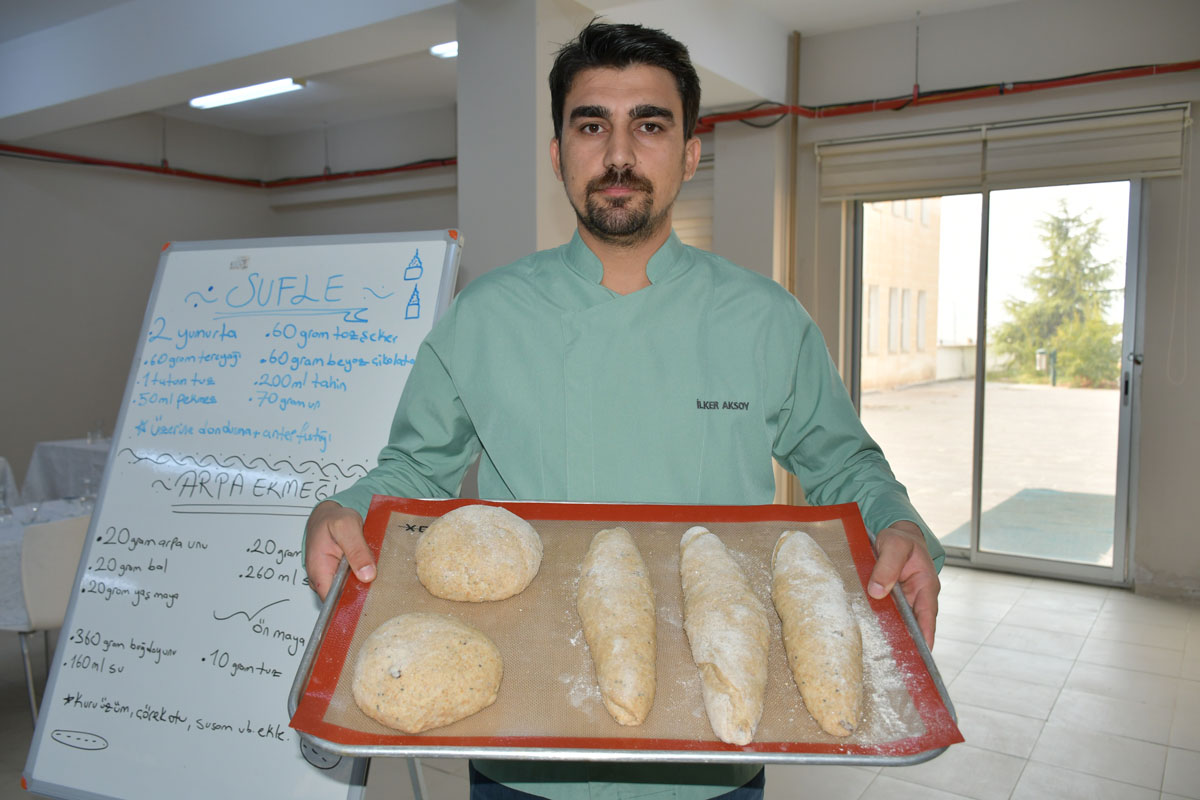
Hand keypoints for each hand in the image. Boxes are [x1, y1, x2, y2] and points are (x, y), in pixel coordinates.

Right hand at [304, 500, 374, 600]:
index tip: (368, 596)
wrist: (327, 514)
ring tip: (376, 574)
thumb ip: (357, 550)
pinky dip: (362, 577)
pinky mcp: (338, 574)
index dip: (350, 601)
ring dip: (362, 584)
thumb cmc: (332, 518)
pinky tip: (371, 570)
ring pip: (348, 590)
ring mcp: (330, 577)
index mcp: (319, 570)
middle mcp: (321, 577)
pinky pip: (351, 582)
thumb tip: (367, 575)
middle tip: (378, 583)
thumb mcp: (347, 527)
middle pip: (342, 598)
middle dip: (360, 593)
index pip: (332, 601)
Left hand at [867, 520, 939, 647]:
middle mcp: (917, 598)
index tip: (922, 655)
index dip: (925, 636)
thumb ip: (887, 566)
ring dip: (890, 636)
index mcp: (926, 586)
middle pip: (913, 625)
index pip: (927, 616)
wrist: (895, 535)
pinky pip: (886, 616)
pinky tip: (867, 636)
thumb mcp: (894, 545)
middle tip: (895, 663)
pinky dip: (879, 625)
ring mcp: (904, 602)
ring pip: (898, 623)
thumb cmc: (900, 539)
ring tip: (878, 656)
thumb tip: (877, 592)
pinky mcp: (890, 601)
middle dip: (906, 643)